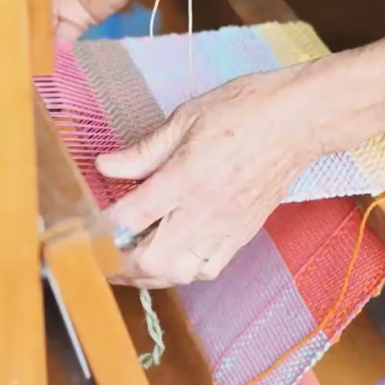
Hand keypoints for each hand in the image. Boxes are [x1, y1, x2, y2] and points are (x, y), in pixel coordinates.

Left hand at [99, 67, 320, 287]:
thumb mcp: (186, 119)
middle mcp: (204, 210)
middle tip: (103, 255)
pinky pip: (208, 270)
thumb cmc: (245, 110)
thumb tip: (105, 165)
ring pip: (180, 274)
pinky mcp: (242, 234)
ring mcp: (225, 227)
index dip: (101, 227)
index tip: (85, 226)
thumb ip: (143, 151)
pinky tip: (172, 258)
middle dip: (121, 264)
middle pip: (152, 260)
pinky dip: (184, 272)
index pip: (131, 217)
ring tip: (132, 263)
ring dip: (150, 274)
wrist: (299, 121)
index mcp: (185, 177)